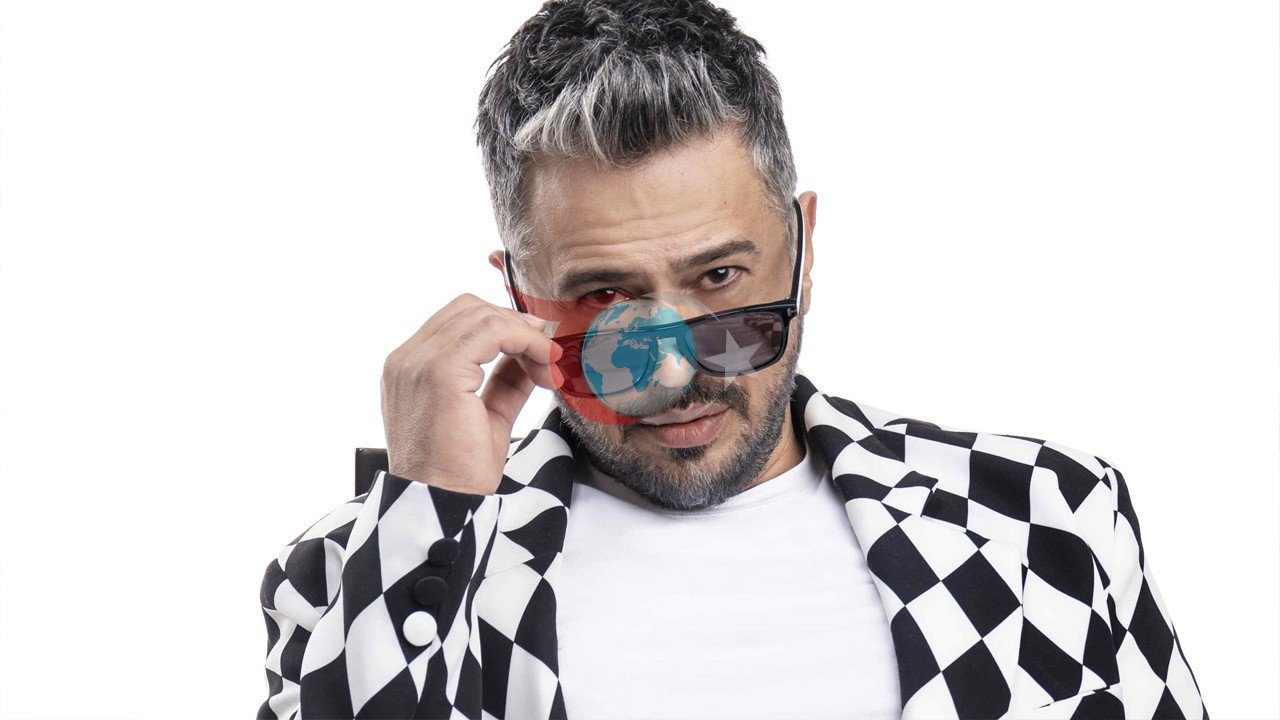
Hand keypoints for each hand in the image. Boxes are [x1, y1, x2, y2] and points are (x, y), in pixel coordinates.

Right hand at [380, 293, 561, 493]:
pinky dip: (525, 338)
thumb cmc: (460, 473)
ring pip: (481, 314)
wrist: (442, 506)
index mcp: (410, 369)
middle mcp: (407, 360)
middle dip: (514, 323)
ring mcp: (419, 362)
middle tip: (546, 351)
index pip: (457, 322)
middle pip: (468, 309)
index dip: (503, 327)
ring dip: (525, 333)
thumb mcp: (489, 415)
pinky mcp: (440, 371)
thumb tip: (533, 356)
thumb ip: (505, 380)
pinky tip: (542, 361)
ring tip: (548, 362)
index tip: (537, 348)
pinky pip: (491, 330)